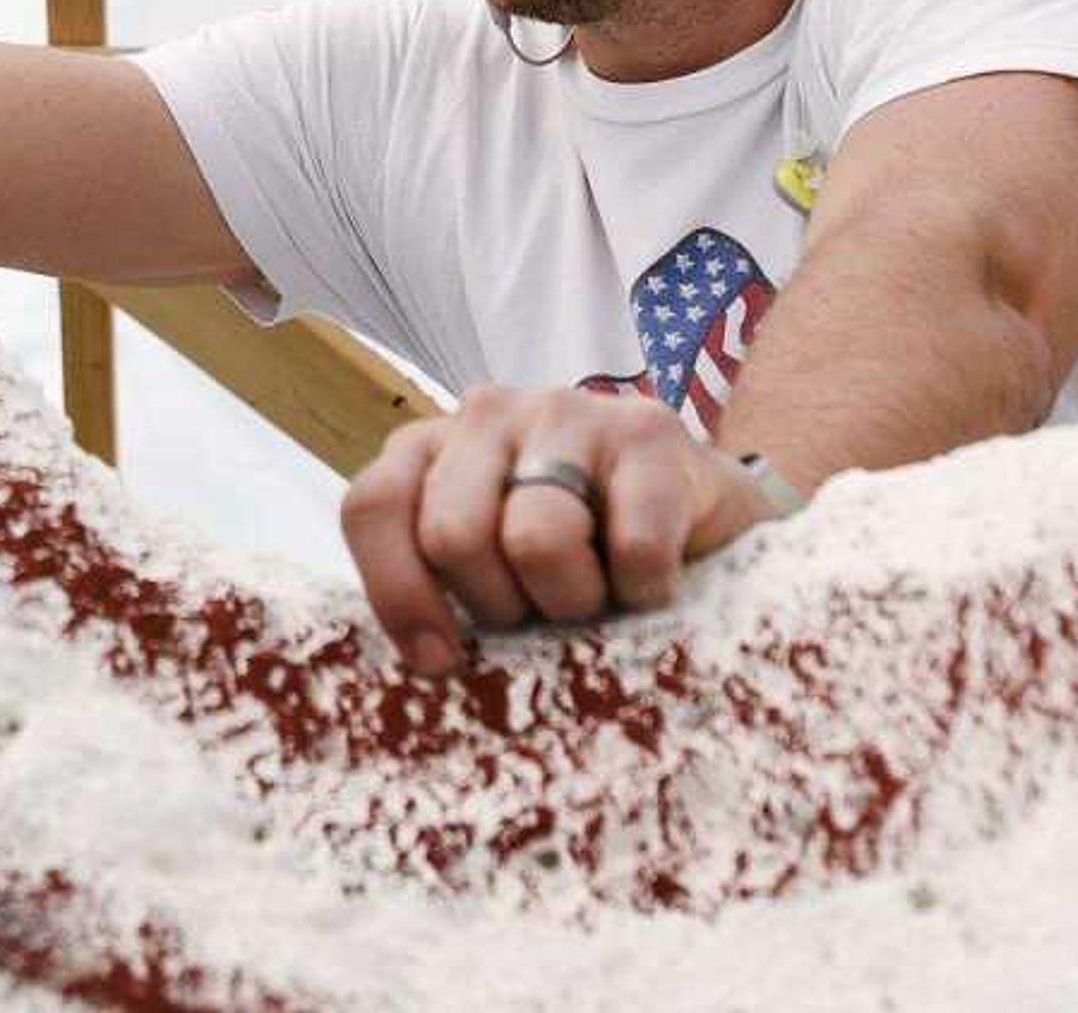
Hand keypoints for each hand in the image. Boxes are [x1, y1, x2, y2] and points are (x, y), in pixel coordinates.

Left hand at [338, 386, 778, 675]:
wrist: (703, 522)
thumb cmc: (577, 564)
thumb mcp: (488, 576)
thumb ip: (438, 593)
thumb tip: (424, 666)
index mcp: (430, 450)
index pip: (374, 506)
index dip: (399, 593)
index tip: (442, 660)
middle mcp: (488, 413)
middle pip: (453, 533)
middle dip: (501, 604)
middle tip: (544, 613)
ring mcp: (571, 411)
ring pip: (537, 538)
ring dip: (575, 600)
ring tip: (601, 596)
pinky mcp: (651, 430)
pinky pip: (633, 547)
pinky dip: (646, 592)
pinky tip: (655, 583)